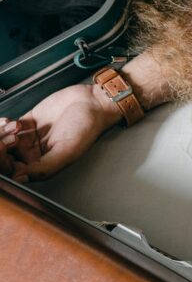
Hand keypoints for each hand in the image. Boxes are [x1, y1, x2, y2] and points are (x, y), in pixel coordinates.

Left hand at [0, 83, 121, 183]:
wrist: (92, 102)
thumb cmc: (87, 127)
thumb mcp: (67, 151)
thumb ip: (44, 167)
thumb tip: (19, 179)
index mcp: (42, 166)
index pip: (13, 172)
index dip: (4, 164)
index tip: (5, 151)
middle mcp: (33, 154)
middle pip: (5, 157)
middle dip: (1, 148)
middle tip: (10, 138)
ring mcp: (29, 138)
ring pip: (3, 141)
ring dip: (2, 134)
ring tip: (16, 128)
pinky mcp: (27, 122)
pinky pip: (8, 127)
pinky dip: (5, 124)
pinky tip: (13, 122)